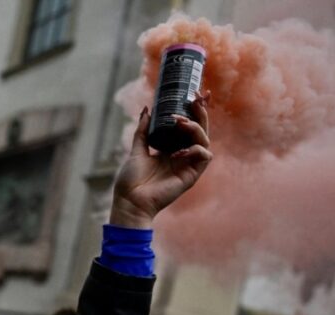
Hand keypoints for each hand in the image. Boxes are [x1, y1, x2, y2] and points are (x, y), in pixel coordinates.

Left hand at [109, 94, 212, 228]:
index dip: (194, 110)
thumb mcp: (136, 149)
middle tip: (195, 98)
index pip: (187, 126)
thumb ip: (143, 130)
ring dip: (195, 128)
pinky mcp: (192, 175)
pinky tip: (178, 152)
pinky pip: (204, 156)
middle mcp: (182, 154)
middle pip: (199, 129)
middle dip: (200, 112)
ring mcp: (188, 164)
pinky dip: (194, 150)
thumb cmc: (131, 180)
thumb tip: (146, 109)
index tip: (194, 93)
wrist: (130, 200)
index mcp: (171, 148)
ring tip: (179, 122)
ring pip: (204, 140)